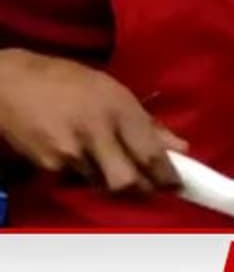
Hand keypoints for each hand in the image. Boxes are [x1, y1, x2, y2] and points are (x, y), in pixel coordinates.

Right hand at [0, 49, 188, 193]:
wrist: (10, 84)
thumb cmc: (68, 81)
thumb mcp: (115, 91)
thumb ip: (148, 123)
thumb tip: (180, 148)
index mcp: (119, 108)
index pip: (150, 154)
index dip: (167, 176)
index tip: (178, 185)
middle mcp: (97, 132)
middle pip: (128, 182)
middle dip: (142, 189)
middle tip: (149, 184)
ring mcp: (70, 152)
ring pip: (103, 184)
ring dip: (113, 181)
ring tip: (109, 160)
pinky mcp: (49, 166)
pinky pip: (79, 180)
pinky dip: (87, 175)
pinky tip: (81, 155)